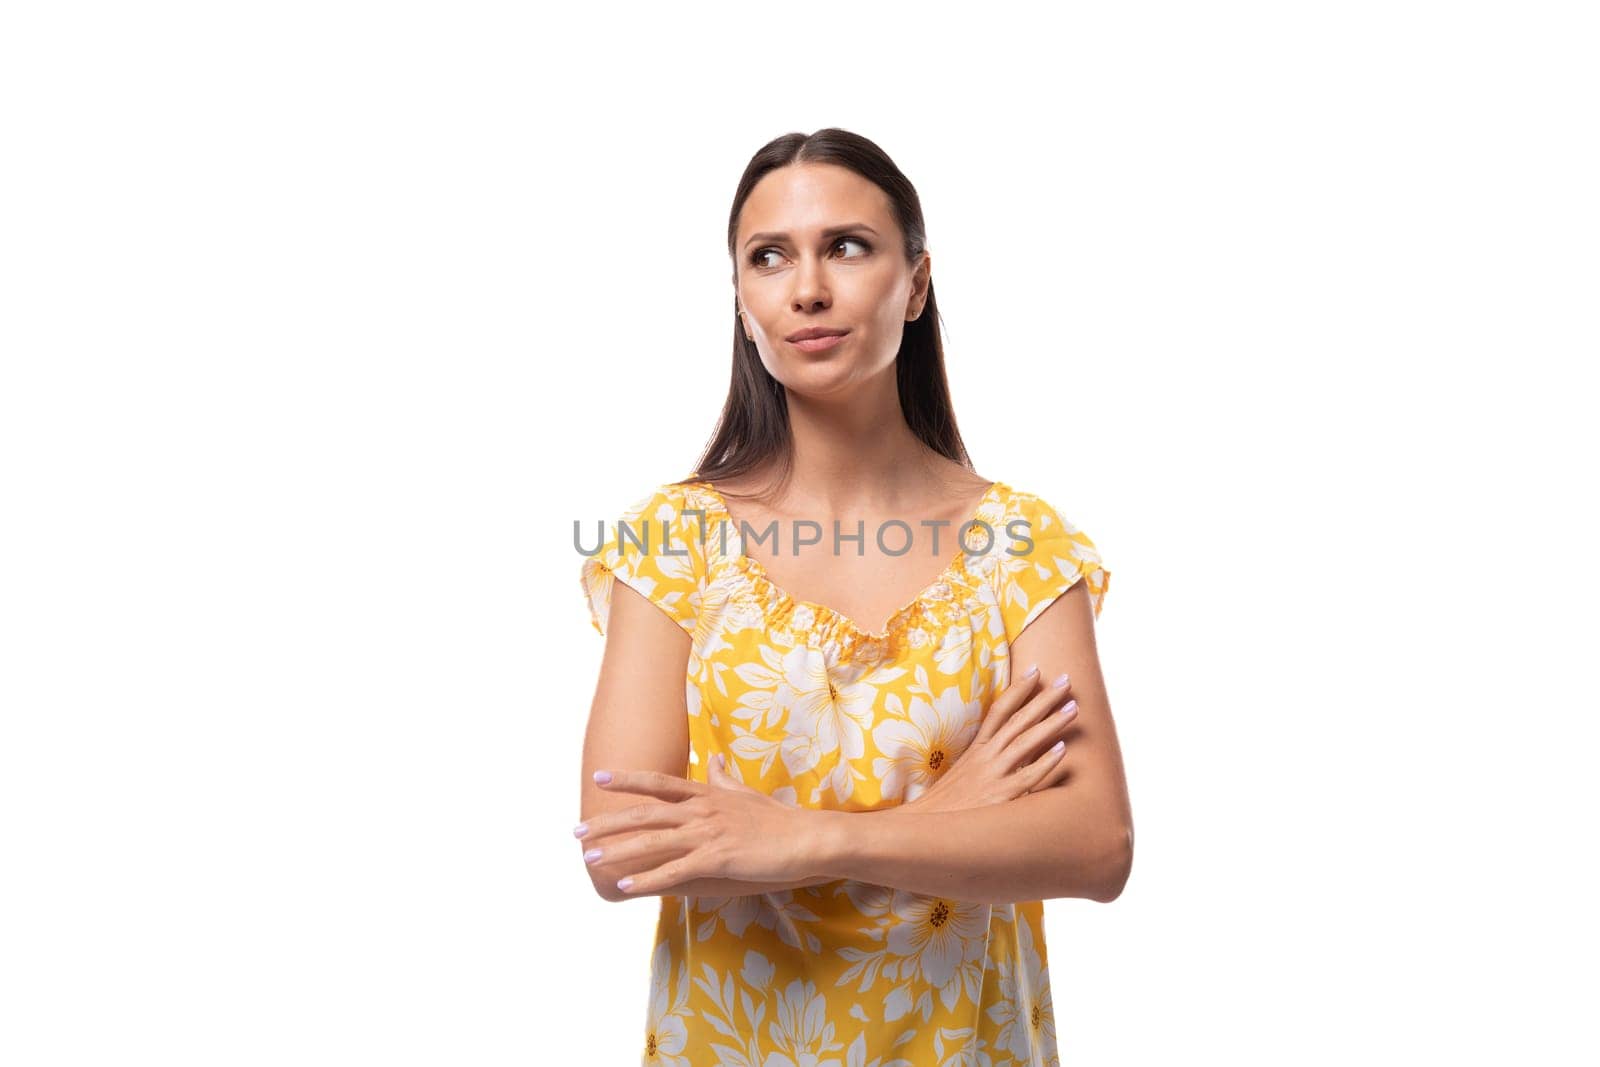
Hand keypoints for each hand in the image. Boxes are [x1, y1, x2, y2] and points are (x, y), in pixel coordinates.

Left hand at [580, 754, 822, 895]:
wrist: (806, 838)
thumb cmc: (778, 819)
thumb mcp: (746, 793)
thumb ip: (723, 777)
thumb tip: (712, 758)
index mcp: (707, 793)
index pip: (658, 782)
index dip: (627, 780)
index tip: (600, 778)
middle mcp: (702, 809)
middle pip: (645, 812)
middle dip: (608, 822)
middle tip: (577, 832)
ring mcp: (708, 833)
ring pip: (653, 841)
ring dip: (618, 851)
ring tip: (590, 858)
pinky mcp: (717, 858)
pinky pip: (674, 871)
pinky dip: (647, 879)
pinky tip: (625, 886)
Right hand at [902, 666, 1079, 813]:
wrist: (927, 827)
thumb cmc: (948, 803)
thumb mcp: (964, 773)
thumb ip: (986, 759)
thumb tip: (1009, 748)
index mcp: (977, 748)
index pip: (999, 710)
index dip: (1018, 689)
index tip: (1036, 670)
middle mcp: (987, 757)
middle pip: (1019, 720)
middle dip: (1044, 699)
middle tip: (1067, 681)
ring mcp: (994, 775)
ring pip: (1026, 742)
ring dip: (1051, 723)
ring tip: (1073, 708)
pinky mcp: (1001, 797)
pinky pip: (1028, 777)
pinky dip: (1046, 762)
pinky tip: (1063, 749)